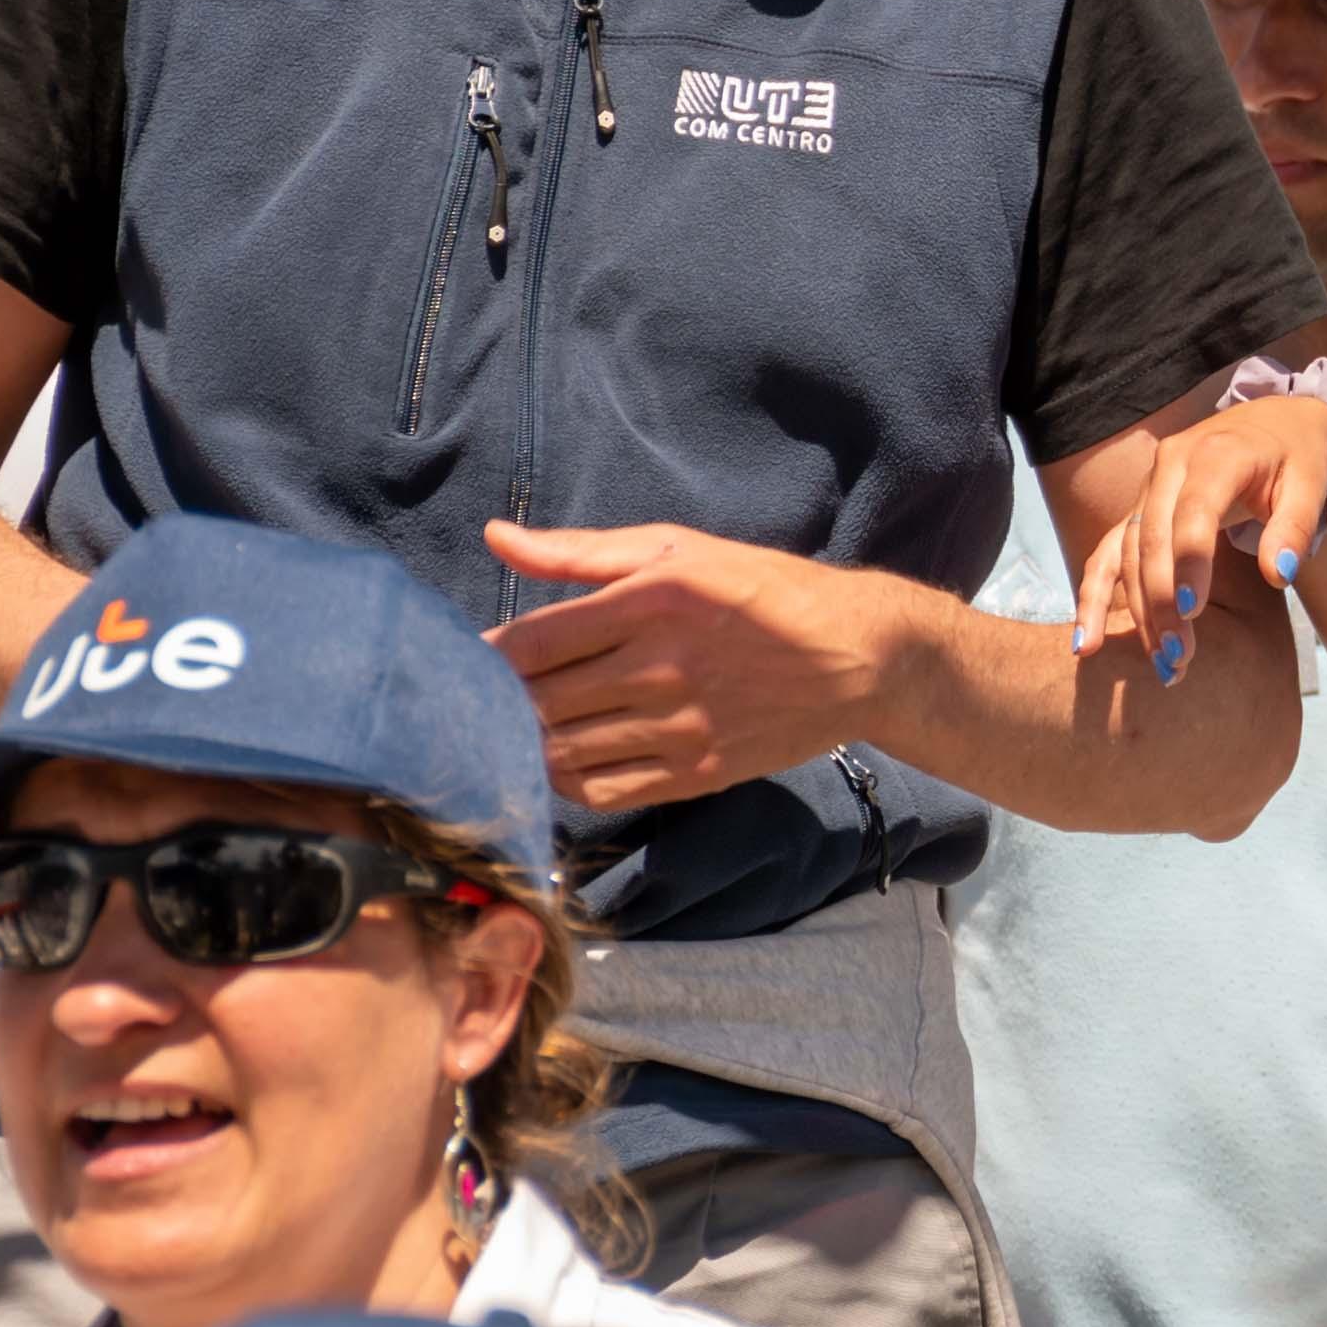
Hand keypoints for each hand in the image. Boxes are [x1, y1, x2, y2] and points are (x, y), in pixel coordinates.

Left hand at [483, 521, 911, 807]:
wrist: (857, 656)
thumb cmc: (762, 591)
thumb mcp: (678, 547)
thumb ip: (580, 551)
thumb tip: (495, 536)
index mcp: (652, 601)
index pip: (533, 643)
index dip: (485, 658)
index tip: (469, 660)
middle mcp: (662, 666)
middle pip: (539, 702)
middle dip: (498, 703)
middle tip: (480, 700)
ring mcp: (681, 726)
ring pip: (563, 752)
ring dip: (527, 744)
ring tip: (516, 729)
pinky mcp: (698, 772)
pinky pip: (604, 790)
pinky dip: (567, 779)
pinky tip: (563, 757)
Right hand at [1067, 399, 1326, 679]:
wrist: (1272, 423)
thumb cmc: (1297, 457)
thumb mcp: (1311, 485)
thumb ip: (1294, 529)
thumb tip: (1279, 576)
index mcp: (1215, 454)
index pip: (1194, 513)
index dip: (1189, 563)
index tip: (1192, 612)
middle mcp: (1170, 465)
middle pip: (1153, 539)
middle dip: (1162, 602)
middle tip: (1179, 658)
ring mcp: (1148, 486)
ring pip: (1129, 553)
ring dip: (1139, 611)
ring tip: (1162, 664)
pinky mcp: (1139, 507)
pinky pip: (1108, 551)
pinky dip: (1093, 596)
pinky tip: (1087, 645)